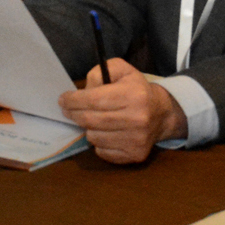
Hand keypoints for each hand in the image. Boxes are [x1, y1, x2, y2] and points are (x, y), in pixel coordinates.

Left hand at [58, 60, 186, 163]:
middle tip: (68, 110)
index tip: (63, 99)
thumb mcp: (121, 70)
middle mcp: (136, 119)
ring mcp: (136, 139)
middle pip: (91, 120)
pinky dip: (99, 143)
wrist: (162, 114)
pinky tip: (105, 133)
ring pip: (94, 137)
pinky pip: (103, 152)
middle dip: (74, 114)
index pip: (94, 100)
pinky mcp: (135, 154)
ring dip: (88, 128)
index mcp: (133, 95)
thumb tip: (84, 91)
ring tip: (93, 120)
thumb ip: (100, 72)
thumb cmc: (136, 89)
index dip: (74, 100)